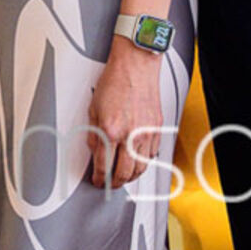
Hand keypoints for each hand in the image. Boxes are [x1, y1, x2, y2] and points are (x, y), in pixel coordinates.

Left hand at [87, 40, 164, 187]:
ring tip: (124, 177)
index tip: (97, 182)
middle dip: (115, 183)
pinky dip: (144, 162)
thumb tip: (95, 152)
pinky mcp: (157, 129)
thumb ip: (94, 133)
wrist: (135, 66)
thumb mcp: (93, 108)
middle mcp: (130, 135)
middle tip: (110, 183)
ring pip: (141, 167)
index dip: (99, 178)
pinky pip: (152, 154)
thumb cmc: (114, 81)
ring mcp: (146, 133)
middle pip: (124, 173)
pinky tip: (138, 162)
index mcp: (110, 131)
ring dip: (132, 176)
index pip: (104, 166)